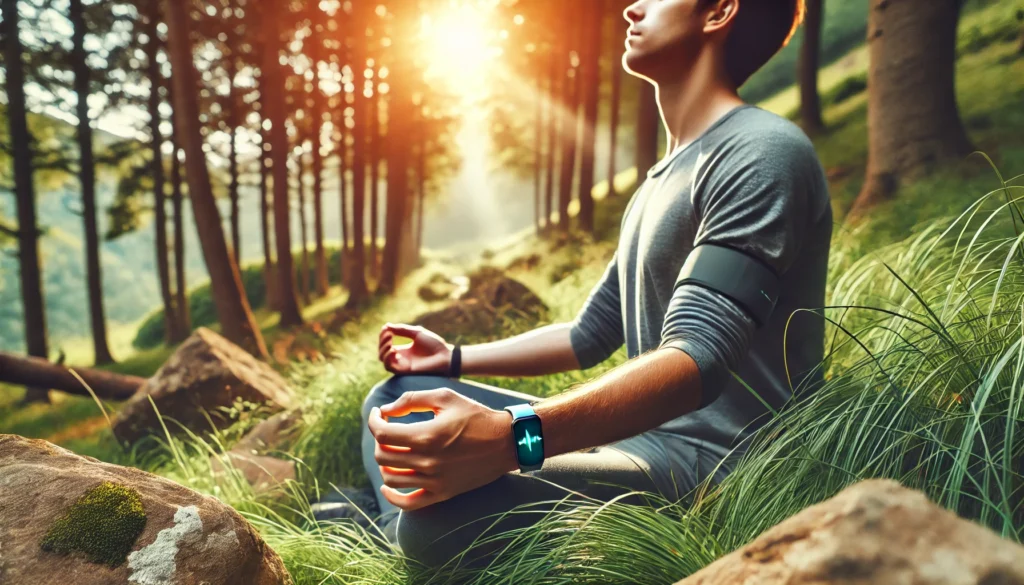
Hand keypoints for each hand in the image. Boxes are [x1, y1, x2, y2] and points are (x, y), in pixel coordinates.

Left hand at [367, 388, 519, 511]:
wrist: (506, 442)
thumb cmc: (476, 416)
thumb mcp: (445, 398)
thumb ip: (412, 400)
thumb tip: (386, 410)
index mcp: (426, 436)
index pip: (382, 433)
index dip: (373, 421)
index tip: (378, 414)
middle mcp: (427, 461)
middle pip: (383, 456)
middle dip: (379, 440)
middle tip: (388, 429)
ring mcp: (434, 481)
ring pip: (391, 478)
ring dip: (384, 463)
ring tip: (392, 450)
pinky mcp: (442, 493)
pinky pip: (408, 503)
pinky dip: (392, 496)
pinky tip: (388, 485)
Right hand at [378, 323, 452, 374]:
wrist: (445, 356)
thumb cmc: (434, 344)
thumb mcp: (417, 333)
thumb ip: (402, 330)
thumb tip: (386, 326)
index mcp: (403, 349)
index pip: (386, 344)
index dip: (383, 336)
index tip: (387, 328)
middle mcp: (401, 358)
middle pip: (382, 352)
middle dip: (382, 342)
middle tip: (389, 335)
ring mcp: (402, 364)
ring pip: (383, 359)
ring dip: (383, 350)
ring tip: (390, 343)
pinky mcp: (404, 370)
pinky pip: (389, 367)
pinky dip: (387, 358)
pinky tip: (394, 351)